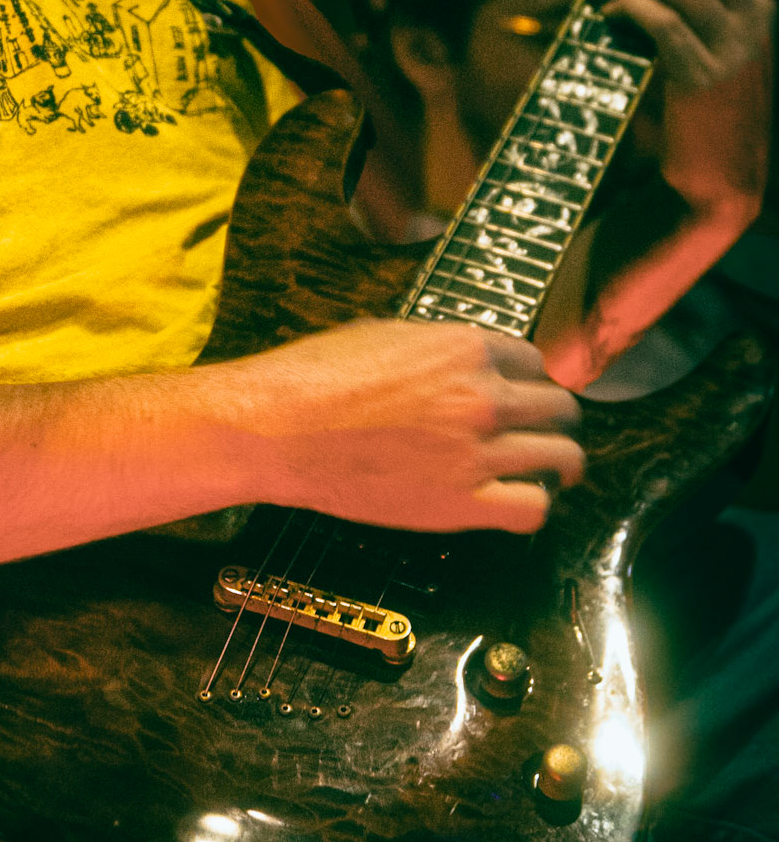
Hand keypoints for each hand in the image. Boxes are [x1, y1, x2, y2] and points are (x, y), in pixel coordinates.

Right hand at [235, 319, 583, 534]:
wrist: (279, 428)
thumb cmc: (316, 377)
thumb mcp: (384, 334)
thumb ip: (438, 347)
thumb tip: (462, 359)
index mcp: (465, 348)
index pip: (533, 361)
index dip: (530, 378)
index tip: (525, 393)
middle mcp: (482, 397)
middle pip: (557, 406)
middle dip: (555, 417)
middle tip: (549, 429)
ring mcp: (477, 452)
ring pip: (560, 456)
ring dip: (562, 461)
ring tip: (557, 469)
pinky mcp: (462, 503)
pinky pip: (532, 508)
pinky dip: (536, 503)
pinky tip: (524, 499)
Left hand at [591, 0, 773, 220]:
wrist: (719, 183)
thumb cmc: (702, 115)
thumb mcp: (707, 51)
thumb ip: (685, 11)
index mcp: (757, 8)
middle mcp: (751, 22)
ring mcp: (732, 49)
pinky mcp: (702, 76)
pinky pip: (661, 20)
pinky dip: (628, 9)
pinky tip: (607, 19)